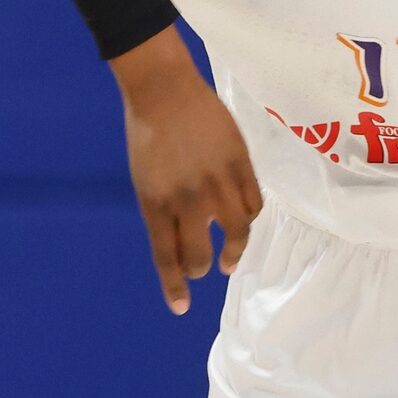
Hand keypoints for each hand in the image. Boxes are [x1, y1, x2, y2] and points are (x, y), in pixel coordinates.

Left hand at [110, 31, 260, 313]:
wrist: (163, 89)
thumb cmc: (148, 134)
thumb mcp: (144, 179)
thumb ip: (162, 211)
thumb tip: (180, 242)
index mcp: (155, 203)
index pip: (165, 256)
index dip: (174, 286)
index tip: (180, 307)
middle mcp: (186, 199)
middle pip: (199, 254)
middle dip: (199, 269)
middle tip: (201, 268)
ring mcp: (215, 182)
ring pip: (236, 234)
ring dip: (233, 252)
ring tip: (230, 259)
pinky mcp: (240, 164)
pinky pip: (254, 205)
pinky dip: (249, 220)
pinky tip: (243, 222)